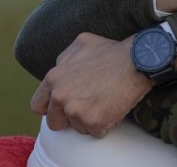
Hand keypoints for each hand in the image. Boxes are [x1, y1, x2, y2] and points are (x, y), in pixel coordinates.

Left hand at [30, 33, 151, 137]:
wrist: (138, 60)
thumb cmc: (113, 51)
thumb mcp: (82, 43)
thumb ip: (64, 58)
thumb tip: (60, 68)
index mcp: (54, 77)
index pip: (38, 105)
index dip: (51, 107)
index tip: (64, 106)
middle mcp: (60, 96)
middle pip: (55, 122)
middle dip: (70, 117)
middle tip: (89, 104)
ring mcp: (75, 110)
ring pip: (77, 128)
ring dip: (89, 120)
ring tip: (105, 101)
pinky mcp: (93, 122)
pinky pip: (96, 132)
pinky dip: (106, 123)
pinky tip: (114, 106)